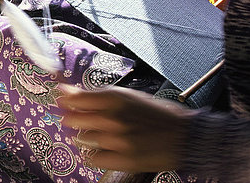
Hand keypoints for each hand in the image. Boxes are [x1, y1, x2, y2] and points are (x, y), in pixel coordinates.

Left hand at [58, 85, 195, 171]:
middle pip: (72, 120)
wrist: (186, 137)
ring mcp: (116, 141)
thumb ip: (96, 95)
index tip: (63, 102)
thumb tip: (67, 91)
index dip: (65, 101)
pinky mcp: (122, 160)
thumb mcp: (128, 96)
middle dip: (74, 120)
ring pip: (82, 139)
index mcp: (114, 98)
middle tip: (84, 120)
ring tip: (106, 135)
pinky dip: (96, 155)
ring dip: (88, 137)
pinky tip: (108, 149)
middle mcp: (112, 118)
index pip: (73, 99)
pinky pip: (92, 159)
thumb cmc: (158, 114)